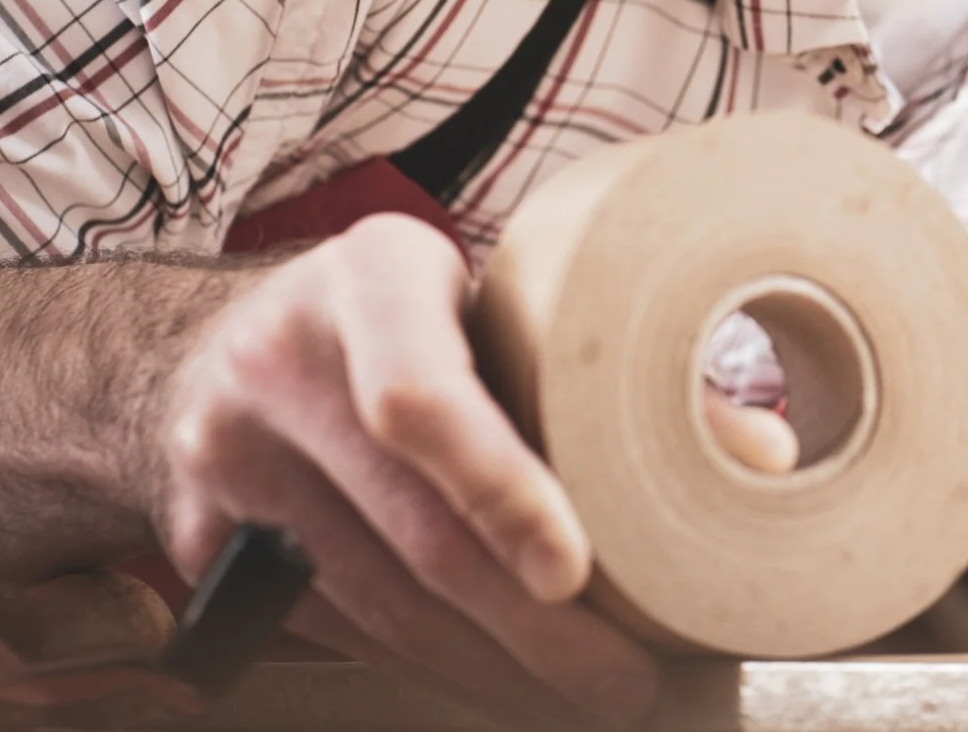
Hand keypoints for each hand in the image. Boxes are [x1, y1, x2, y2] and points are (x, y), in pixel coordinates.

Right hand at [151, 214, 663, 725]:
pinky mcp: (204, 537)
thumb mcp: (493, 296)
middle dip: (530, 628)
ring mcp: (228, 457)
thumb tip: (763, 456)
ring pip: (376, 601)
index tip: (575, 572)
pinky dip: (425, 663)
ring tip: (581, 697)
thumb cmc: (404, 314)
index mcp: (369, 277)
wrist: (213, 341)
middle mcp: (282, 362)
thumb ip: (612, 371)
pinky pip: (337, 625)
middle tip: (623, 682)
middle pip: (411, 530)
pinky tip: (496, 680)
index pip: (422, 398)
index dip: (500, 491)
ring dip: (486, 668)